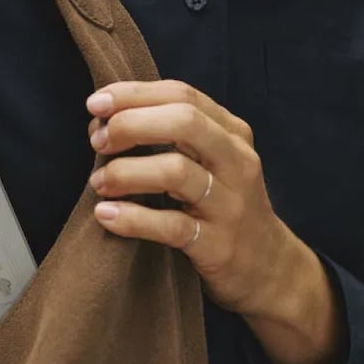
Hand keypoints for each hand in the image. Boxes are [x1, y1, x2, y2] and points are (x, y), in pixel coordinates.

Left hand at [85, 81, 342, 363]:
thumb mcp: (210, 162)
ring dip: (125, 172)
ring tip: (98, 182)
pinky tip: (106, 215)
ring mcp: (230, 204)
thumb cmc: (222, 206)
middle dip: (130, 124)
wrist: (268, 269)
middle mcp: (236, 162)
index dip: (134, 95)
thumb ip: (168, 137)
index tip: (95, 105)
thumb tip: (102, 123)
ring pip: (175, 171)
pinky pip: (171, 225)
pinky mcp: (218, 245)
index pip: (182, 94)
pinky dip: (132, 218)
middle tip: (97, 142)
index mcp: (232, 133)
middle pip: (183, 122)